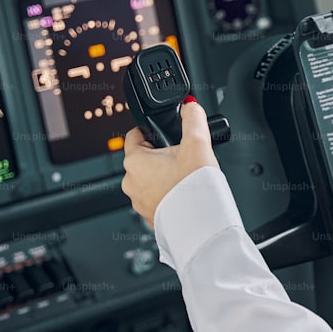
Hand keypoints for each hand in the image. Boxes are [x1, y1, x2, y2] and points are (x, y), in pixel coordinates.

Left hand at [121, 99, 218, 227]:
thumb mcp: (198, 142)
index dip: (151, 130)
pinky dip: (167, 193)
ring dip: (164, 175)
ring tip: (185, 176)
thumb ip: (193, 118)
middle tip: (183, 157)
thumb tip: (190, 106)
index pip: (134, 135)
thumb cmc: (194, 187)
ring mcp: (138, 201)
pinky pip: (155, 198)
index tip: (164, 133)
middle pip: (143, 158)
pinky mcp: (149, 216)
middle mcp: (130, 182)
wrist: (201, 225)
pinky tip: (184, 192)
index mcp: (134, 161)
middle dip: (161, 155)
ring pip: (149, 179)